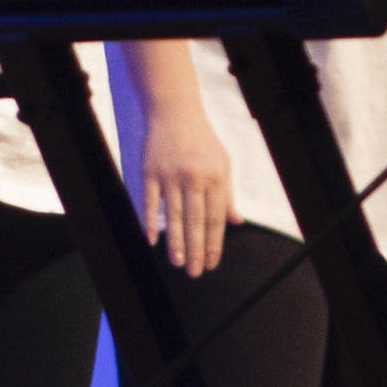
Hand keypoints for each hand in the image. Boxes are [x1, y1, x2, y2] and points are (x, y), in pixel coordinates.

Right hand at [129, 91, 238, 276]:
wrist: (175, 113)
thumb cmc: (202, 141)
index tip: (212, 263)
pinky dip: (150, 222)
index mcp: (216, 177)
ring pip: (173, 215)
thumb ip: (227, 195)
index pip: (216, 217)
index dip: (215, 243)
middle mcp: (194, 177)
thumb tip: (237, 222)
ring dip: (175, 242)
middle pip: (195, 221)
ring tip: (178, 263)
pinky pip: (150, 202)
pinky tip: (152, 240)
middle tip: (196, 273)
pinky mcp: (150, 172)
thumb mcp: (223, 164)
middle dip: (197, 250)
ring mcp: (170, 175)